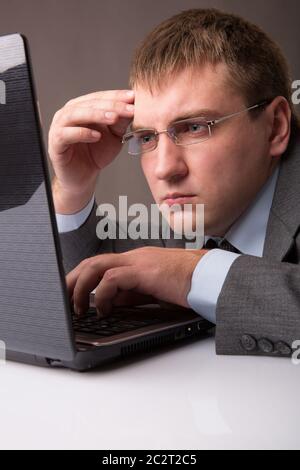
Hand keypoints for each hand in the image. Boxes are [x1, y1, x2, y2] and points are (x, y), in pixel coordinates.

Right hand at [48, 89, 134, 211]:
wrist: (83, 177)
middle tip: (128, 108)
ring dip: (96, 114)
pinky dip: (82, 133)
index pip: (100, 97)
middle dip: (111, 105)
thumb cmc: (95, 154)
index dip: (117, 96)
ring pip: (75, 114)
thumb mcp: (114, 136)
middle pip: (89, 103)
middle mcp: (69, 113)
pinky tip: (96, 136)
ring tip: (113, 118)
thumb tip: (133, 107)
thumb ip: (121, 122)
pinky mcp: (55, 143)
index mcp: (82, 108)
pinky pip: (66, 134)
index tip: (134, 97)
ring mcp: (59, 127)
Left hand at [66, 247, 207, 315]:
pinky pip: (113, 279)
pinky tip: (103, 309)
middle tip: (64, 301)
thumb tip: (110, 302)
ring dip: (80, 287)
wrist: (211, 278)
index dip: (81, 278)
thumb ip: (132, 294)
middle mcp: (134, 257)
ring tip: (77, 307)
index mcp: (136, 261)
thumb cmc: (189, 285)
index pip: (100, 264)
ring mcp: (139, 262)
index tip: (71, 294)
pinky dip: (101, 294)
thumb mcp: (153, 292)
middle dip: (72, 280)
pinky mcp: (145, 271)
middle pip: (92, 262)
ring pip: (96, 266)